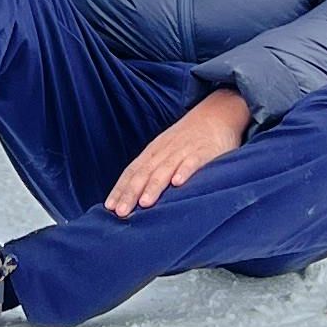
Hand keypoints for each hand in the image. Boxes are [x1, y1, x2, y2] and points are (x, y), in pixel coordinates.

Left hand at [106, 87, 251, 214]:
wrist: (217, 114)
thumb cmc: (188, 139)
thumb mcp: (166, 151)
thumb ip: (153, 170)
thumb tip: (134, 197)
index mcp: (153, 152)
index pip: (132, 171)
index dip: (121, 189)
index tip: (109, 206)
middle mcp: (165, 151)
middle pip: (144, 173)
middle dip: (131, 193)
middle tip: (121, 212)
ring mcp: (183, 151)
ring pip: (165, 169)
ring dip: (154, 186)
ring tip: (145, 203)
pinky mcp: (204, 152)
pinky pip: (193, 162)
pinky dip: (185, 171)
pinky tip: (178, 183)